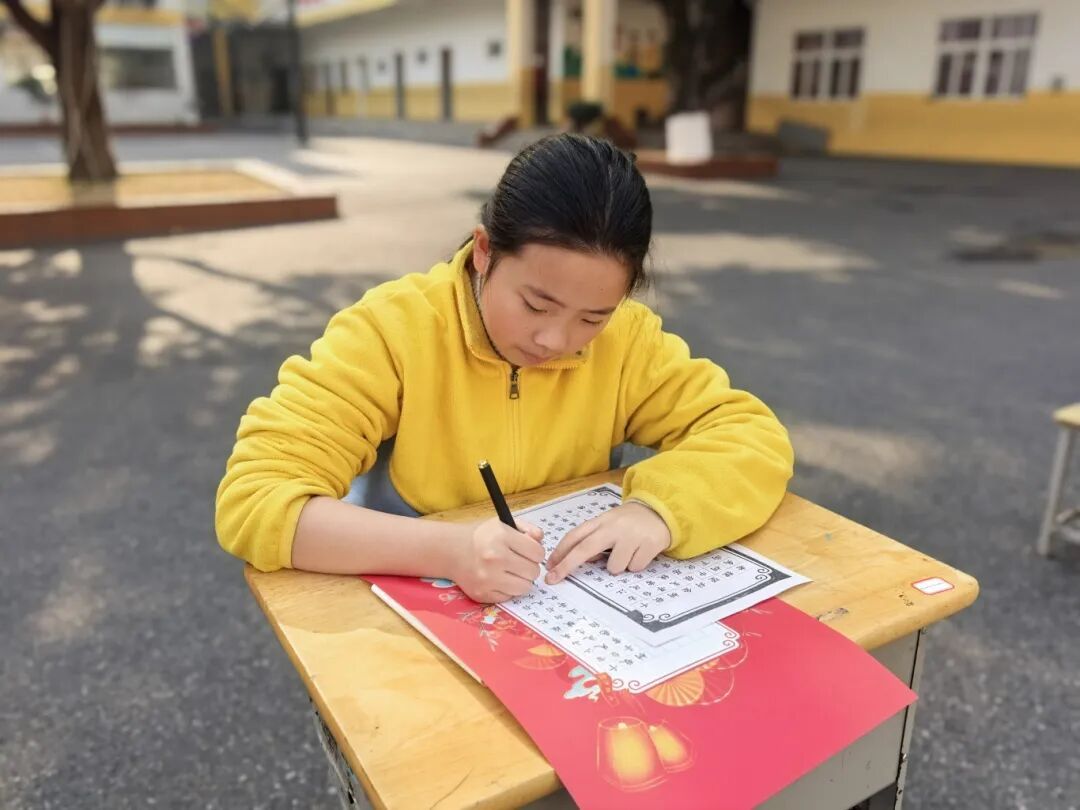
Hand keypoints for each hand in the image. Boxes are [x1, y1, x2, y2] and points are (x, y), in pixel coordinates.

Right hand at [450, 518, 544, 602]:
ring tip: (512, 572)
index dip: (536, 552)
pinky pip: (509, 597)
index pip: (538, 553)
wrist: (452, 551)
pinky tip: (500, 580)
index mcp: (501, 537)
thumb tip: (540, 540)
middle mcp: (494, 558)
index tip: (529, 552)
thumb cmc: (482, 537)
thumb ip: (528, 529)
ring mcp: (487, 578)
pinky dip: (508, 590)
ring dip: (522, 581)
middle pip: (533, 572)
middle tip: (521, 563)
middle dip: (530, 567)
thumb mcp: (504, 524)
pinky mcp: (482, 594)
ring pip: (524, 588)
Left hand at [544, 502, 670, 583]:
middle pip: (585, 548)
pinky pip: (634, 568)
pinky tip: (641, 552)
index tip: (548, 567)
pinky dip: (636, 564)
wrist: (660, 511)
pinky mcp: (649, 545)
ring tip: (628, 554)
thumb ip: (593, 539)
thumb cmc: (628, 523)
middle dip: (567, 566)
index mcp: (601, 521)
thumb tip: (577, 559)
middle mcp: (614, 527)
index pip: (575, 536)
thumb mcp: (608, 525)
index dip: (559, 552)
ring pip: (614, 567)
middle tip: (553, 579)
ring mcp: (631, 536)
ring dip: (618, 566)